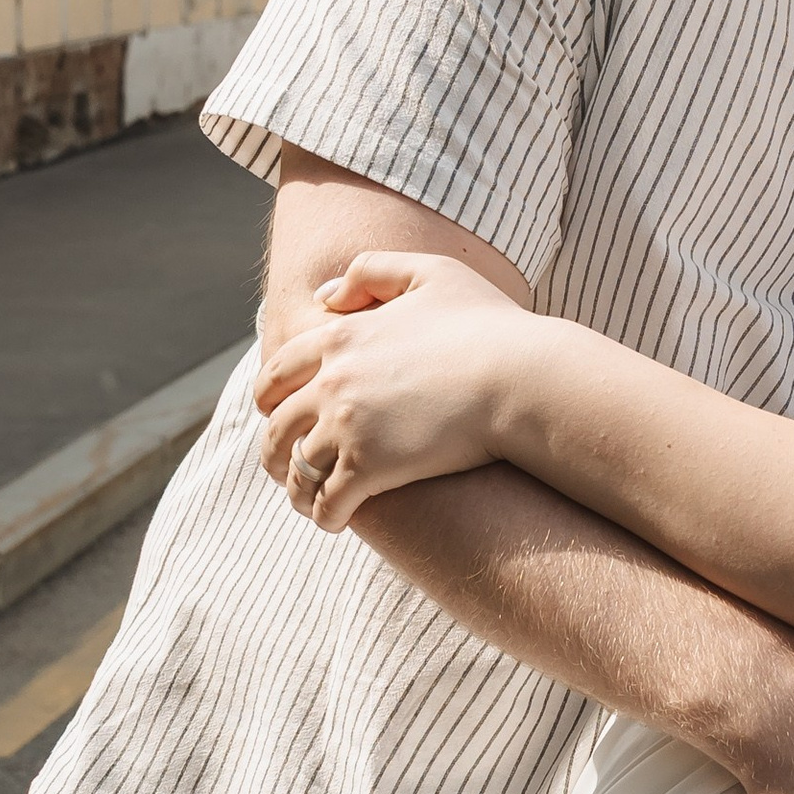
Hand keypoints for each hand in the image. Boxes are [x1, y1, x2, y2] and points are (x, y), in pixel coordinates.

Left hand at [255, 250, 528, 528]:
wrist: (523, 376)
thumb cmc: (490, 324)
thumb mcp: (433, 273)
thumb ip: (373, 271)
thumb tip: (324, 296)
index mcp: (340, 336)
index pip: (278, 371)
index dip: (269, 396)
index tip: (273, 413)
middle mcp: (332, 381)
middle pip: (277, 423)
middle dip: (274, 448)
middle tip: (282, 465)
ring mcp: (346, 426)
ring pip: (297, 467)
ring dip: (296, 487)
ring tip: (307, 501)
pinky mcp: (369, 467)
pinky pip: (327, 501)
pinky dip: (323, 515)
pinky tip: (333, 522)